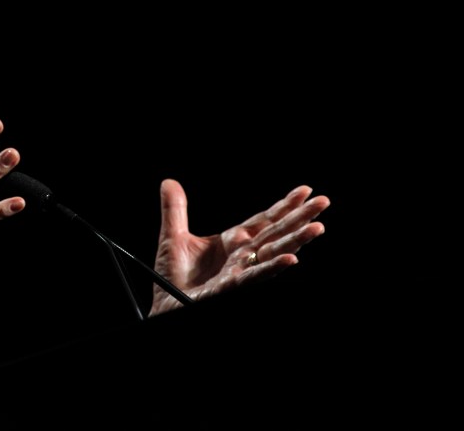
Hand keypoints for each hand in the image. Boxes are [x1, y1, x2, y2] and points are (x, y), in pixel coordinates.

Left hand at [149, 180, 328, 315]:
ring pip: (273, 253)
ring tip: (317, 228)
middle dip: (300, 218)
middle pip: (276, 233)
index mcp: (232, 242)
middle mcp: (242, 256)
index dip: (284, 206)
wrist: (165, 306)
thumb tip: (169, 182)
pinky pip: (255, 276)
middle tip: (323, 202)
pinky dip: (272, 267)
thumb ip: (174, 209)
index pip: (264, 220)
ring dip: (296, 241)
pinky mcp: (232, 287)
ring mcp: (241, 272)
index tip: (305, 190)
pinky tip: (291, 259)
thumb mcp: (173, 237)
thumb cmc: (172, 278)